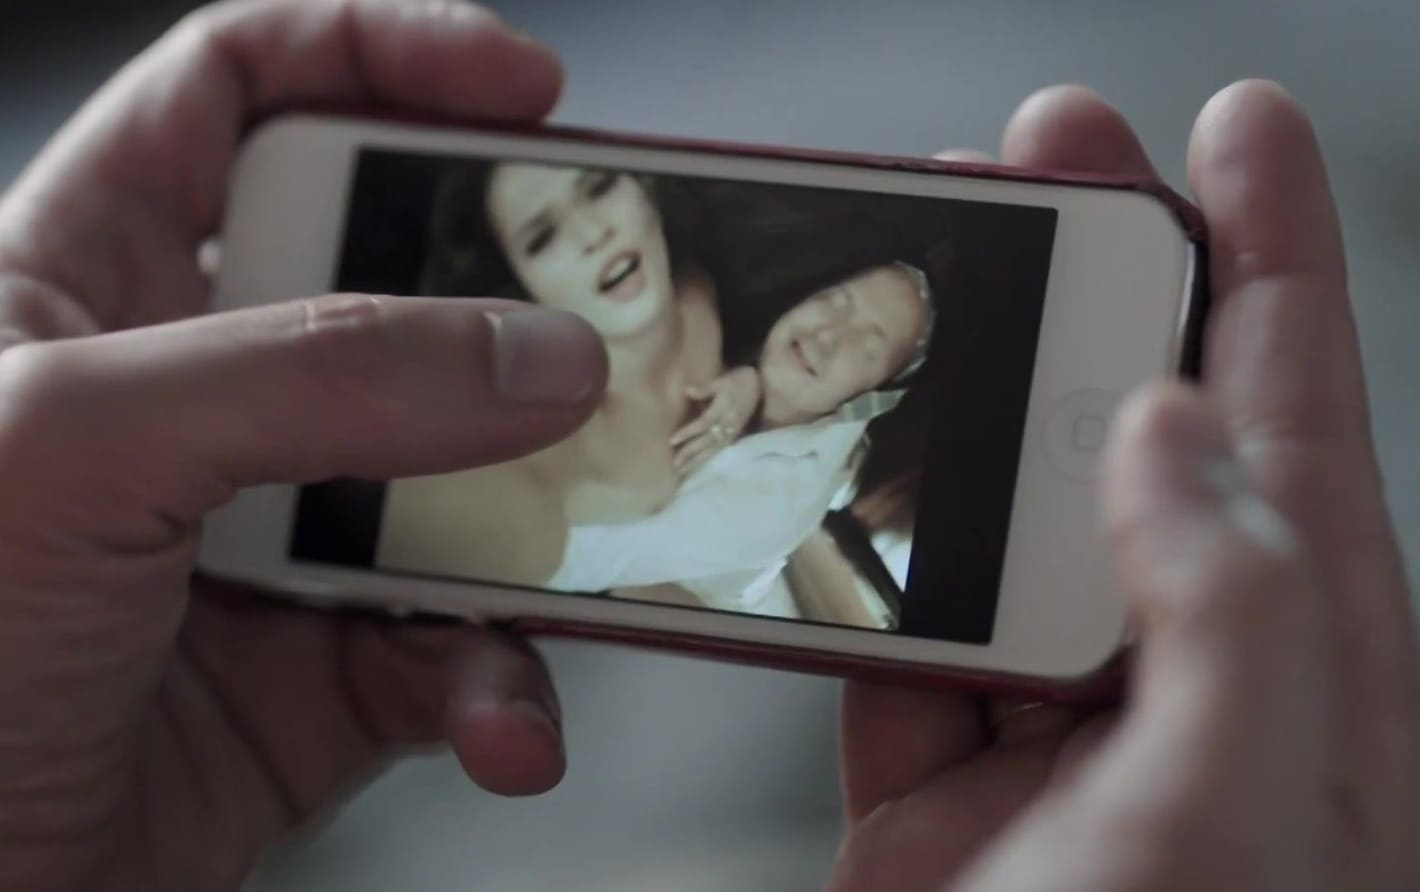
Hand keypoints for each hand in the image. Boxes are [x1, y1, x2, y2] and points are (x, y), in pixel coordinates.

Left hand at [0, 3, 605, 890]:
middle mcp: (195, 399)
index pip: (241, 95)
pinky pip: (461, 644)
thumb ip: (314, 377)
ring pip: (464, 480)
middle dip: (512, 308)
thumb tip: (529, 356)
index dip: (383, 57)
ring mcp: (274, 536)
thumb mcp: (72, 451)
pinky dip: (501, 684)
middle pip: (398, 287)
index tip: (523, 90)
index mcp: (88, 286)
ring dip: (537, 530)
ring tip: (576, 556)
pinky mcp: (328, 668)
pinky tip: (496, 717)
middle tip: (605, 328)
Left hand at [669, 365, 761, 476]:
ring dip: (697, 461)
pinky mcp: (734, 437)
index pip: (704, 423)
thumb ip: (704, 388)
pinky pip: (719, 451)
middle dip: (691, 452)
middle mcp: (728, 424)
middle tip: (675, 463)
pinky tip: (696, 468)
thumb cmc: (736, 381)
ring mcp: (732, 432)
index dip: (688, 432)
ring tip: (682, 471)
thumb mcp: (721, 381)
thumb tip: (686, 391)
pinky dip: (707, 460)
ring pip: (713, 449)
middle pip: (707, 441)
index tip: (672, 440)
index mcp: (724, 409)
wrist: (757, 386)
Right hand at [830, 82, 1419, 890]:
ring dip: (963, 397)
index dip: (1265, 250)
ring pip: (1005, 515)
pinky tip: (832, 487)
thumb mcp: (1231, 829)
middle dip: (1100, 273)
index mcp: (1300, 671)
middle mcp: (1182, 680)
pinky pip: (893, 634)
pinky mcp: (940, 781)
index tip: (1226, 126)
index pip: (1295, 410)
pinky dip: (856, 554)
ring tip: (923, 281)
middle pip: (1137, 426)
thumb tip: (1164, 432)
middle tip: (1044, 152)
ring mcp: (1053, 728)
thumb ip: (1227, 618)